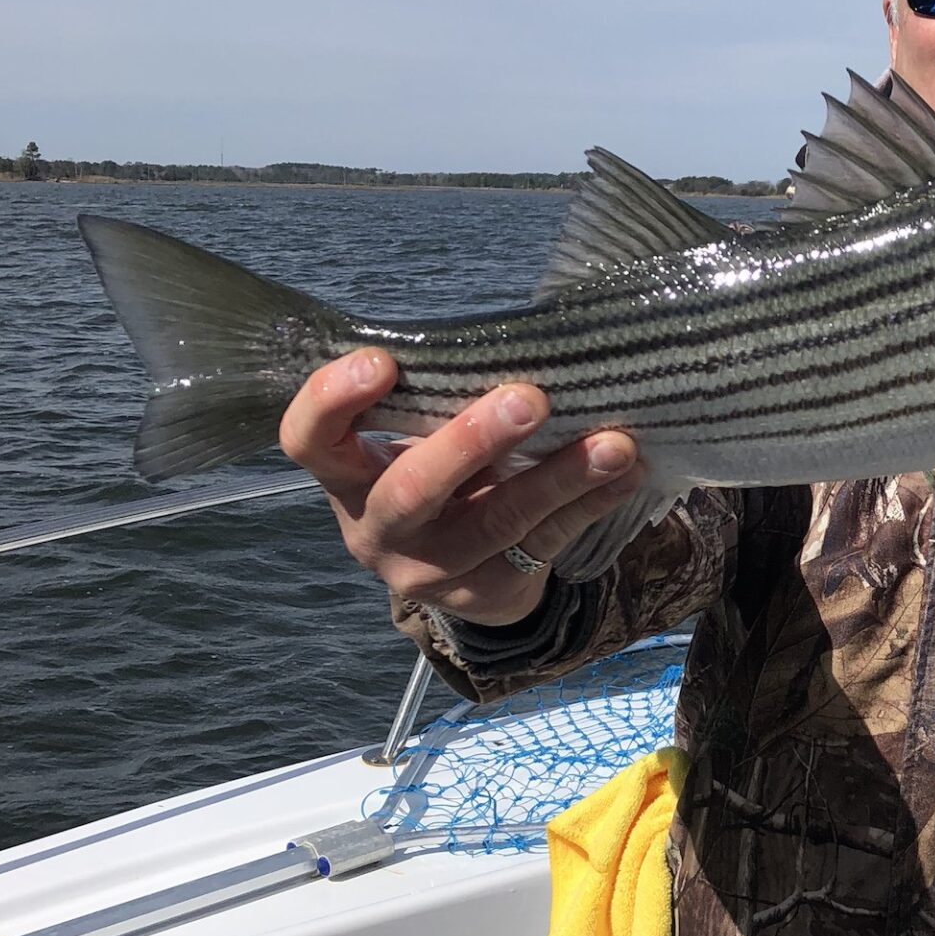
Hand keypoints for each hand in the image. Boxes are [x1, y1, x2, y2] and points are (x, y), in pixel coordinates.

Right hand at [279, 351, 642, 625]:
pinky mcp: (487, 593)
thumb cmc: (440, 473)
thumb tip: (520, 343)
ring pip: (495, 523)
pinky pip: (544, 544)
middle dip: (471, 442)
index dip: (332, 401)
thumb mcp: (416, 440)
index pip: (308, 440)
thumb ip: (437, 401)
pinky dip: (590, 504)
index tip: (382, 361)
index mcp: (346, 476)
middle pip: (411, 492)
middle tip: (530, 398)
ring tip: (613, 443)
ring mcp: (430, 571)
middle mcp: (376, 529)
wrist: (464, 570)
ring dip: (559, 477)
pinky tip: (625, 474)